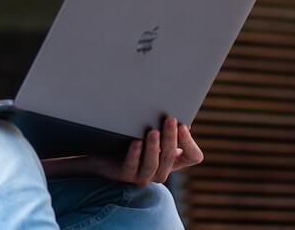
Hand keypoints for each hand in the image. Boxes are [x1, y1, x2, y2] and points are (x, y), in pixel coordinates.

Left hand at [84, 117, 203, 186]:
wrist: (101, 155)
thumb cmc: (129, 140)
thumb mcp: (150, 133)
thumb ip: (164, 128)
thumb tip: (180, 117)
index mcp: (172, 160)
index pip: (193, 156)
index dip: (189, 142)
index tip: (183, 125)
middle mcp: (161, 171)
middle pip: (170, 157)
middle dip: (170, 137)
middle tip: (169, 119)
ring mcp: (143, 176)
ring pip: (153, 164)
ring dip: (154, 147)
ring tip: (153, 131)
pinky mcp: (125, 176)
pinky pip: (132, 167)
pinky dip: (135, 155)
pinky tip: (136, 142)